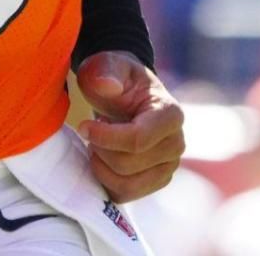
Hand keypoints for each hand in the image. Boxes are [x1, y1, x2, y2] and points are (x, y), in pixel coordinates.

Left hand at [76, 50, 184, 201]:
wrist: (126, 94)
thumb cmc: (116, 77)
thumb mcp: (107, 64)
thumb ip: (106, 70)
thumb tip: (107, 86)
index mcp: (170, 114)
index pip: (138, 139)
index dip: (105, 138)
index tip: (83, 126)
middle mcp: (176, 144)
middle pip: (128, 164)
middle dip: (100, 150)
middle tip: (90, 132)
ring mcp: (168, 166)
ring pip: (126, 184)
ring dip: (101, 167)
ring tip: (96, 145)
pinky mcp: (155, 181)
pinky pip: (125, 195)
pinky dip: (105, 181)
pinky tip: (101, 159)